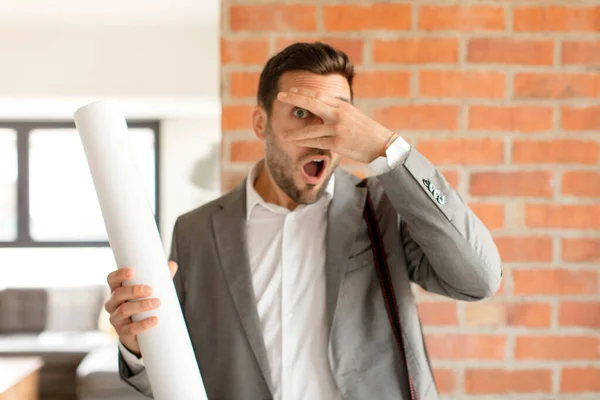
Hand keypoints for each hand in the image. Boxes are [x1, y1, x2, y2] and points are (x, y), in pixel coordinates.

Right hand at [104, 261, 177, 356]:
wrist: (140, 335)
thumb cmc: (143, 306)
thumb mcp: (149, 292)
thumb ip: (160, 279)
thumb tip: (172, 264)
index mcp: (117, 290)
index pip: (112, 279)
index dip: (119, 274)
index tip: (132, 272)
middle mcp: (112, 304)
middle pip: (118, 294)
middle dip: (134, 290)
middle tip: (150, 290)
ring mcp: (116, 318)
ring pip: (124, 310)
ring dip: (141, 305)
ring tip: (157, 303)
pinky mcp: (123, 332)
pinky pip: (131, 328)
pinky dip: (144, 324)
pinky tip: (155, 320)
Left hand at [276, 87, 395, 162]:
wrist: (382, 144)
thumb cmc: (365, 130)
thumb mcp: (351, 115)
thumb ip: (335, 110)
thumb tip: (318, 108)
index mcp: (342, 105)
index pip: (318, 95)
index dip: (302, 92)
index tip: (290, 91)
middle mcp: (339, 114)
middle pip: (312, 103)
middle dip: (294, 99)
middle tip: (280, 97)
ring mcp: (338, 129)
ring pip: (311, 129)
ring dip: (294, 132)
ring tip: (281, 134)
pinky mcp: (338, 143)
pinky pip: (316, 142)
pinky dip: (304, 142)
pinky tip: (295, 142)